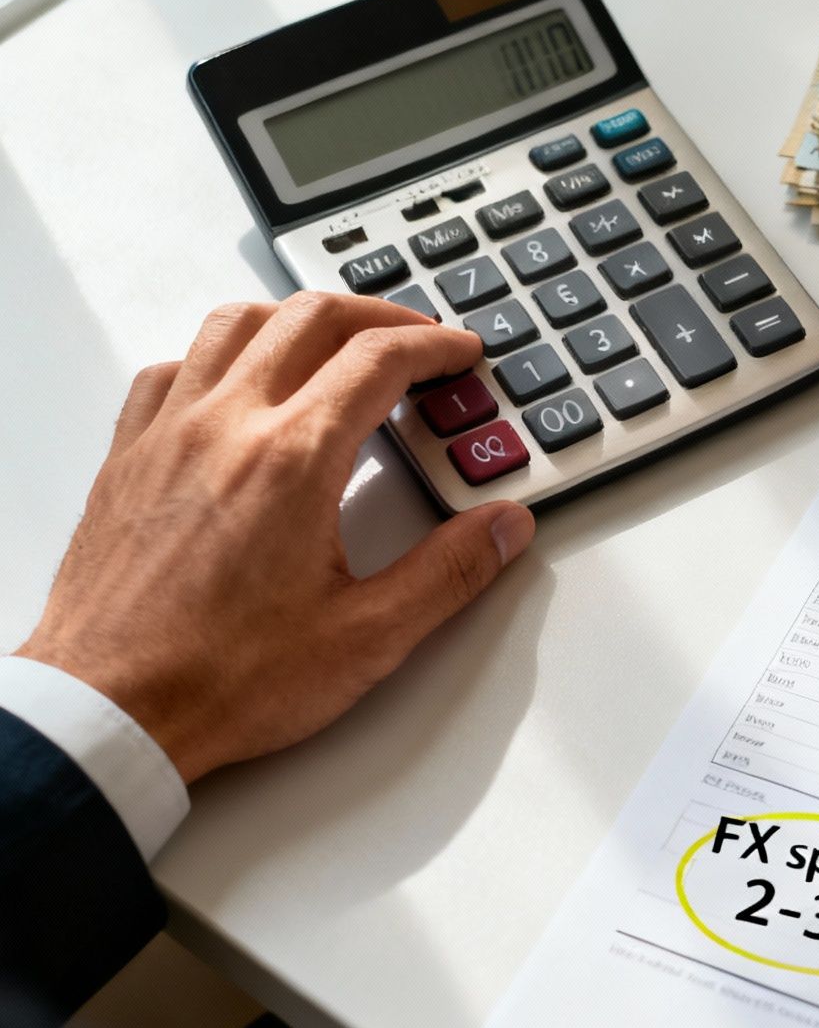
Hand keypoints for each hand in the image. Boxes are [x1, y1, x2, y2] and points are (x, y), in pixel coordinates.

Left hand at [14, 293, 534, 783]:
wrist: (107, 712)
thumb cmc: (220, 680)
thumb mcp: (367, 638)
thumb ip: (449, 573)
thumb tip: (503, 527)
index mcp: (292, 460)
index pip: (378, 358)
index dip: (434, 345)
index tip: (460, 355)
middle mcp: (225, 426)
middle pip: (311, 318)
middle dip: (378, 316)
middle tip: (417, 341)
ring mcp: (167, 434)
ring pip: (235, 324)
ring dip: (299, 319)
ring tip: (337, 344)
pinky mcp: (128, 457)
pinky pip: (173, 368)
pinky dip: (221, 356)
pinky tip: (241, 387)